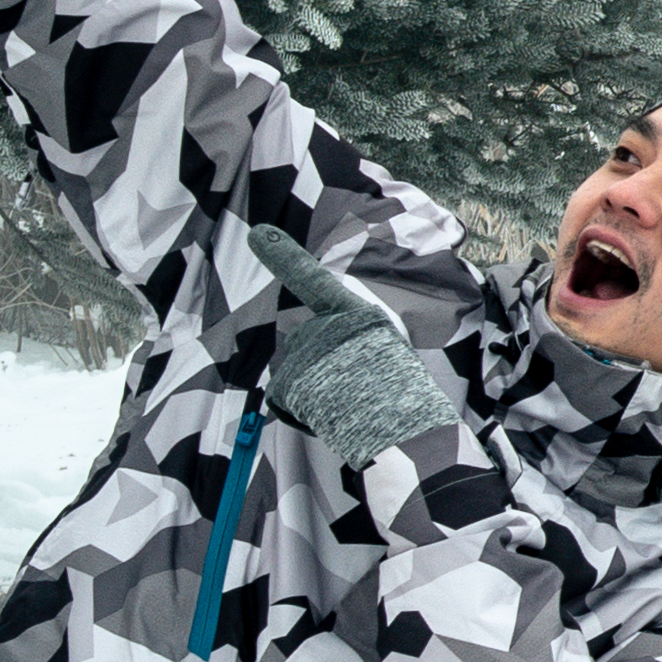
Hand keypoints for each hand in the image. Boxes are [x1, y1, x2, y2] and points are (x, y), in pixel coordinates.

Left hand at [249, 226, 467, 453]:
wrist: (402, 427)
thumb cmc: (404, 395)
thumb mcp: (387, 350)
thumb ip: (354, 340)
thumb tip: (331, 355)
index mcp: (356, 315)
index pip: (313, 280)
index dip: (283, 255)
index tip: (257, 233)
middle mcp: (324, 327)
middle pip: (308, 344)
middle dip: (321, 366)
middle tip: (357, 386)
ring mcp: (303, 354)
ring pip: (298, 374)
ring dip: (315, 391)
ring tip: (348, 403)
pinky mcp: (287, 382)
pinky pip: (285, 399)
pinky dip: (301, 412)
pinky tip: (328, 416)